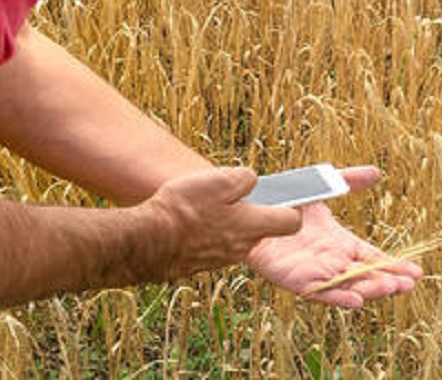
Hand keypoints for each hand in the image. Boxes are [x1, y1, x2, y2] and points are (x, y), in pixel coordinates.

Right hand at [133, 168, 301, 281]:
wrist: (148, 240)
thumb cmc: (185, 209)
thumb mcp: (220, 180)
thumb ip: (245, 179)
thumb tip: (252, 181)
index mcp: (253, 226)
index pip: (291, 222)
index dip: (293, 207)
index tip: (288, 196)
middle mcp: (242, 247)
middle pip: (260, 228)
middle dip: (252, 211)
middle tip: (230, 192)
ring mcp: (221, 258)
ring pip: (235, 235)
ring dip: (227, 220)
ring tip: (204, 202)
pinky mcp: (200, 262)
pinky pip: (213, 243)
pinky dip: (208, 231)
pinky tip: (190, 218)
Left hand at [246, 166, 423, 307]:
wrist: (249, 208)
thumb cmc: (285, 200)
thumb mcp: (323, 187)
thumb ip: (348, 181)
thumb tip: (377, 172)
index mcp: (341, 243)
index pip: (373, 258)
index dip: (394, 266)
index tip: (416, 273)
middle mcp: (332, 260)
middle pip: (366, 276)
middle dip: (388, 281)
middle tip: (409, 284)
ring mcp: (315, 271)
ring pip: (348, 285)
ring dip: (369, 289)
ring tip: (389, 288)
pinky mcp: (295, 279)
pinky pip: (319, 292)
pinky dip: (338, 296)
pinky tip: (355, 300)